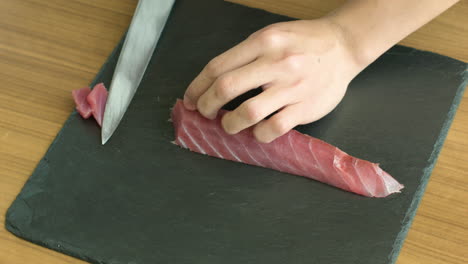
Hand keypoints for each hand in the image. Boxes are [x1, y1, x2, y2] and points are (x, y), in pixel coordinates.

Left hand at [183, 19, 362, 142]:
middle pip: (226, 88)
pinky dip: (258, 134)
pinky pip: (273, 128)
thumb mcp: (272, 35)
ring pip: (248, 112)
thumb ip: (245, 55)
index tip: (191, 99)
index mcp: (263, 42)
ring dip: (230, 124)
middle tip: (205, 112)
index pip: (217, 67)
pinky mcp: (306, 107)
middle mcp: (276, 62)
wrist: (344, 46)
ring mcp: (292, 86)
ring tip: (229, 125)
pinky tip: (257, 132)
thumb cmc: (303, 42)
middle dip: (207, 105)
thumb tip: (214, 81)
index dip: (197, 87)